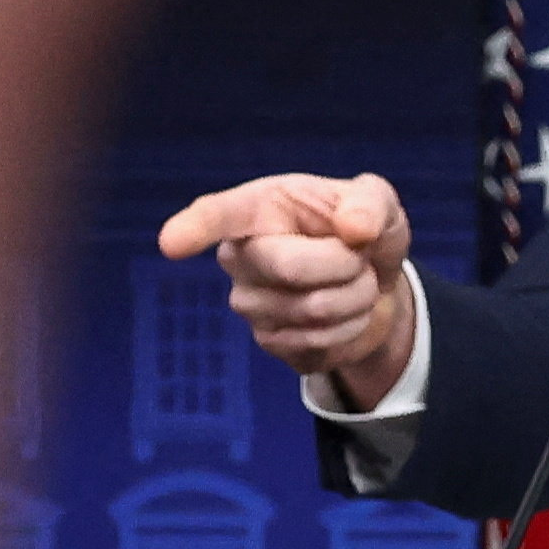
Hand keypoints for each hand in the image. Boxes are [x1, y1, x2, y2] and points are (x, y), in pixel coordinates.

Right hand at [156, 171, 414, 396]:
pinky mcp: (269, 343)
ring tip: (354, 284)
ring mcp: (249, 304)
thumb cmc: (362, 230)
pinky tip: (344, 314)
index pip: (218, 216)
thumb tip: (355, 228)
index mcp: (258, 207)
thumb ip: (370, 204)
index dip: (195, 228)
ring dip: (356, 298)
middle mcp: (240, 256)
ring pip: (312, 310)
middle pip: (289, 267)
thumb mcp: (377, 203)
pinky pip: (317, 345)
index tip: (171, 243)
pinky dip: (350, 329)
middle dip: (347, 265)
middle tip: (359, 258)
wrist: (376, 284)